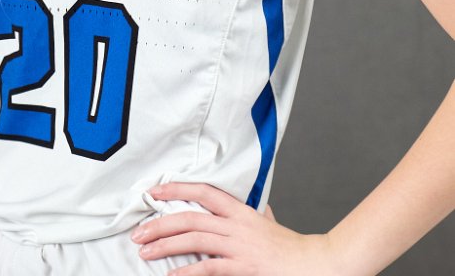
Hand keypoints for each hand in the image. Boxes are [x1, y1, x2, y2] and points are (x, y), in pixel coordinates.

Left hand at [131, 182, 335, 274]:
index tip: (154, 192)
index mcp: (241, 211)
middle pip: (190, 216)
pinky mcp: (244, 267)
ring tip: (144, 252)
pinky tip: (171, 275)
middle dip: (160, 224)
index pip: (203, 191)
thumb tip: (261, 209)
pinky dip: (187, 272)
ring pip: (194, 239)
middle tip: (138, 233)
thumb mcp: (271, 224)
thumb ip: (260, 215)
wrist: (316, 265)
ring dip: (165, 245)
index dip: (177, 188)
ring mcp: (239, 246)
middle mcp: (236, 225)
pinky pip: (209, 268)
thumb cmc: (292, 248)